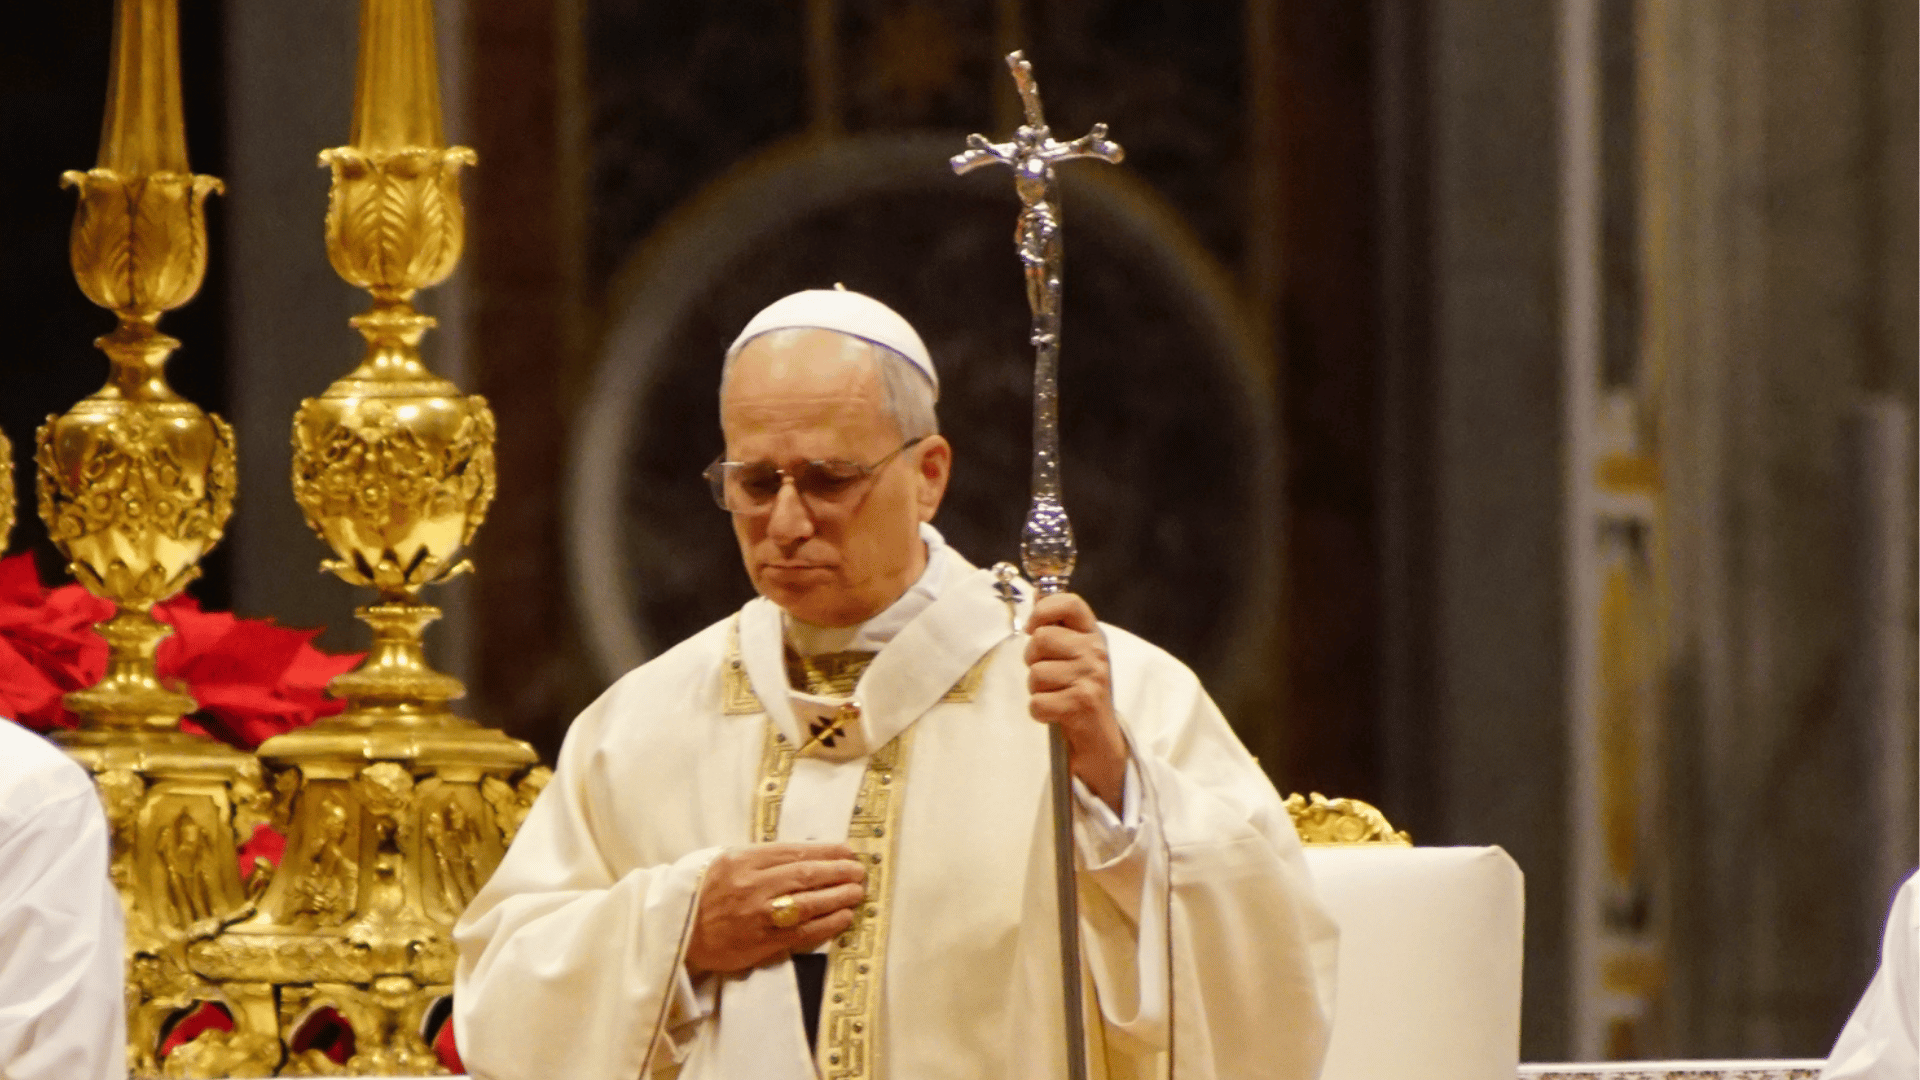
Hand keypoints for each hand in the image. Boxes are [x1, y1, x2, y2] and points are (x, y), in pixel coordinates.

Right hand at [686, 843, 865, 973]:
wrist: (676, 933)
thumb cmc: (702, 894)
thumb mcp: (724, 862)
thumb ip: (759, 858)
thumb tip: (805, 855)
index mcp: (742, 860)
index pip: (794, 852)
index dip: (826, 851)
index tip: (847, 851)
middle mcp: (752, 885)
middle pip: (806, 875)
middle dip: (838, 872)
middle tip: (859, 871)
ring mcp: (758, 916)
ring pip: (808, 903)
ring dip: (838, 897)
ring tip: (857, 892)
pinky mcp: (761, 943)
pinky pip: (802, 933)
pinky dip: (826, 924)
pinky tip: (843, 917)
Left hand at [1024, 592, 1128, 811]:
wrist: (1101, 740)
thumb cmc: (1080, 693)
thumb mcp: (1074, 656)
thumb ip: (1058, 628)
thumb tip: (1037, 595)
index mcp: (1093, 636)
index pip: (1070, 603)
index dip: (1043, 611)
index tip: (1033, 627)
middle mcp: (1096, 652)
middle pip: (1040, 639)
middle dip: (1033, 661)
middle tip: (1049, 676)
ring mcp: (1092, 677)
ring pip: (1035, 673)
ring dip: (1037, 690)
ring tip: (1057, 697)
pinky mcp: (1082, 703)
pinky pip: (1037, 702)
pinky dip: (1040, 712)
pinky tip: (1056, 715)